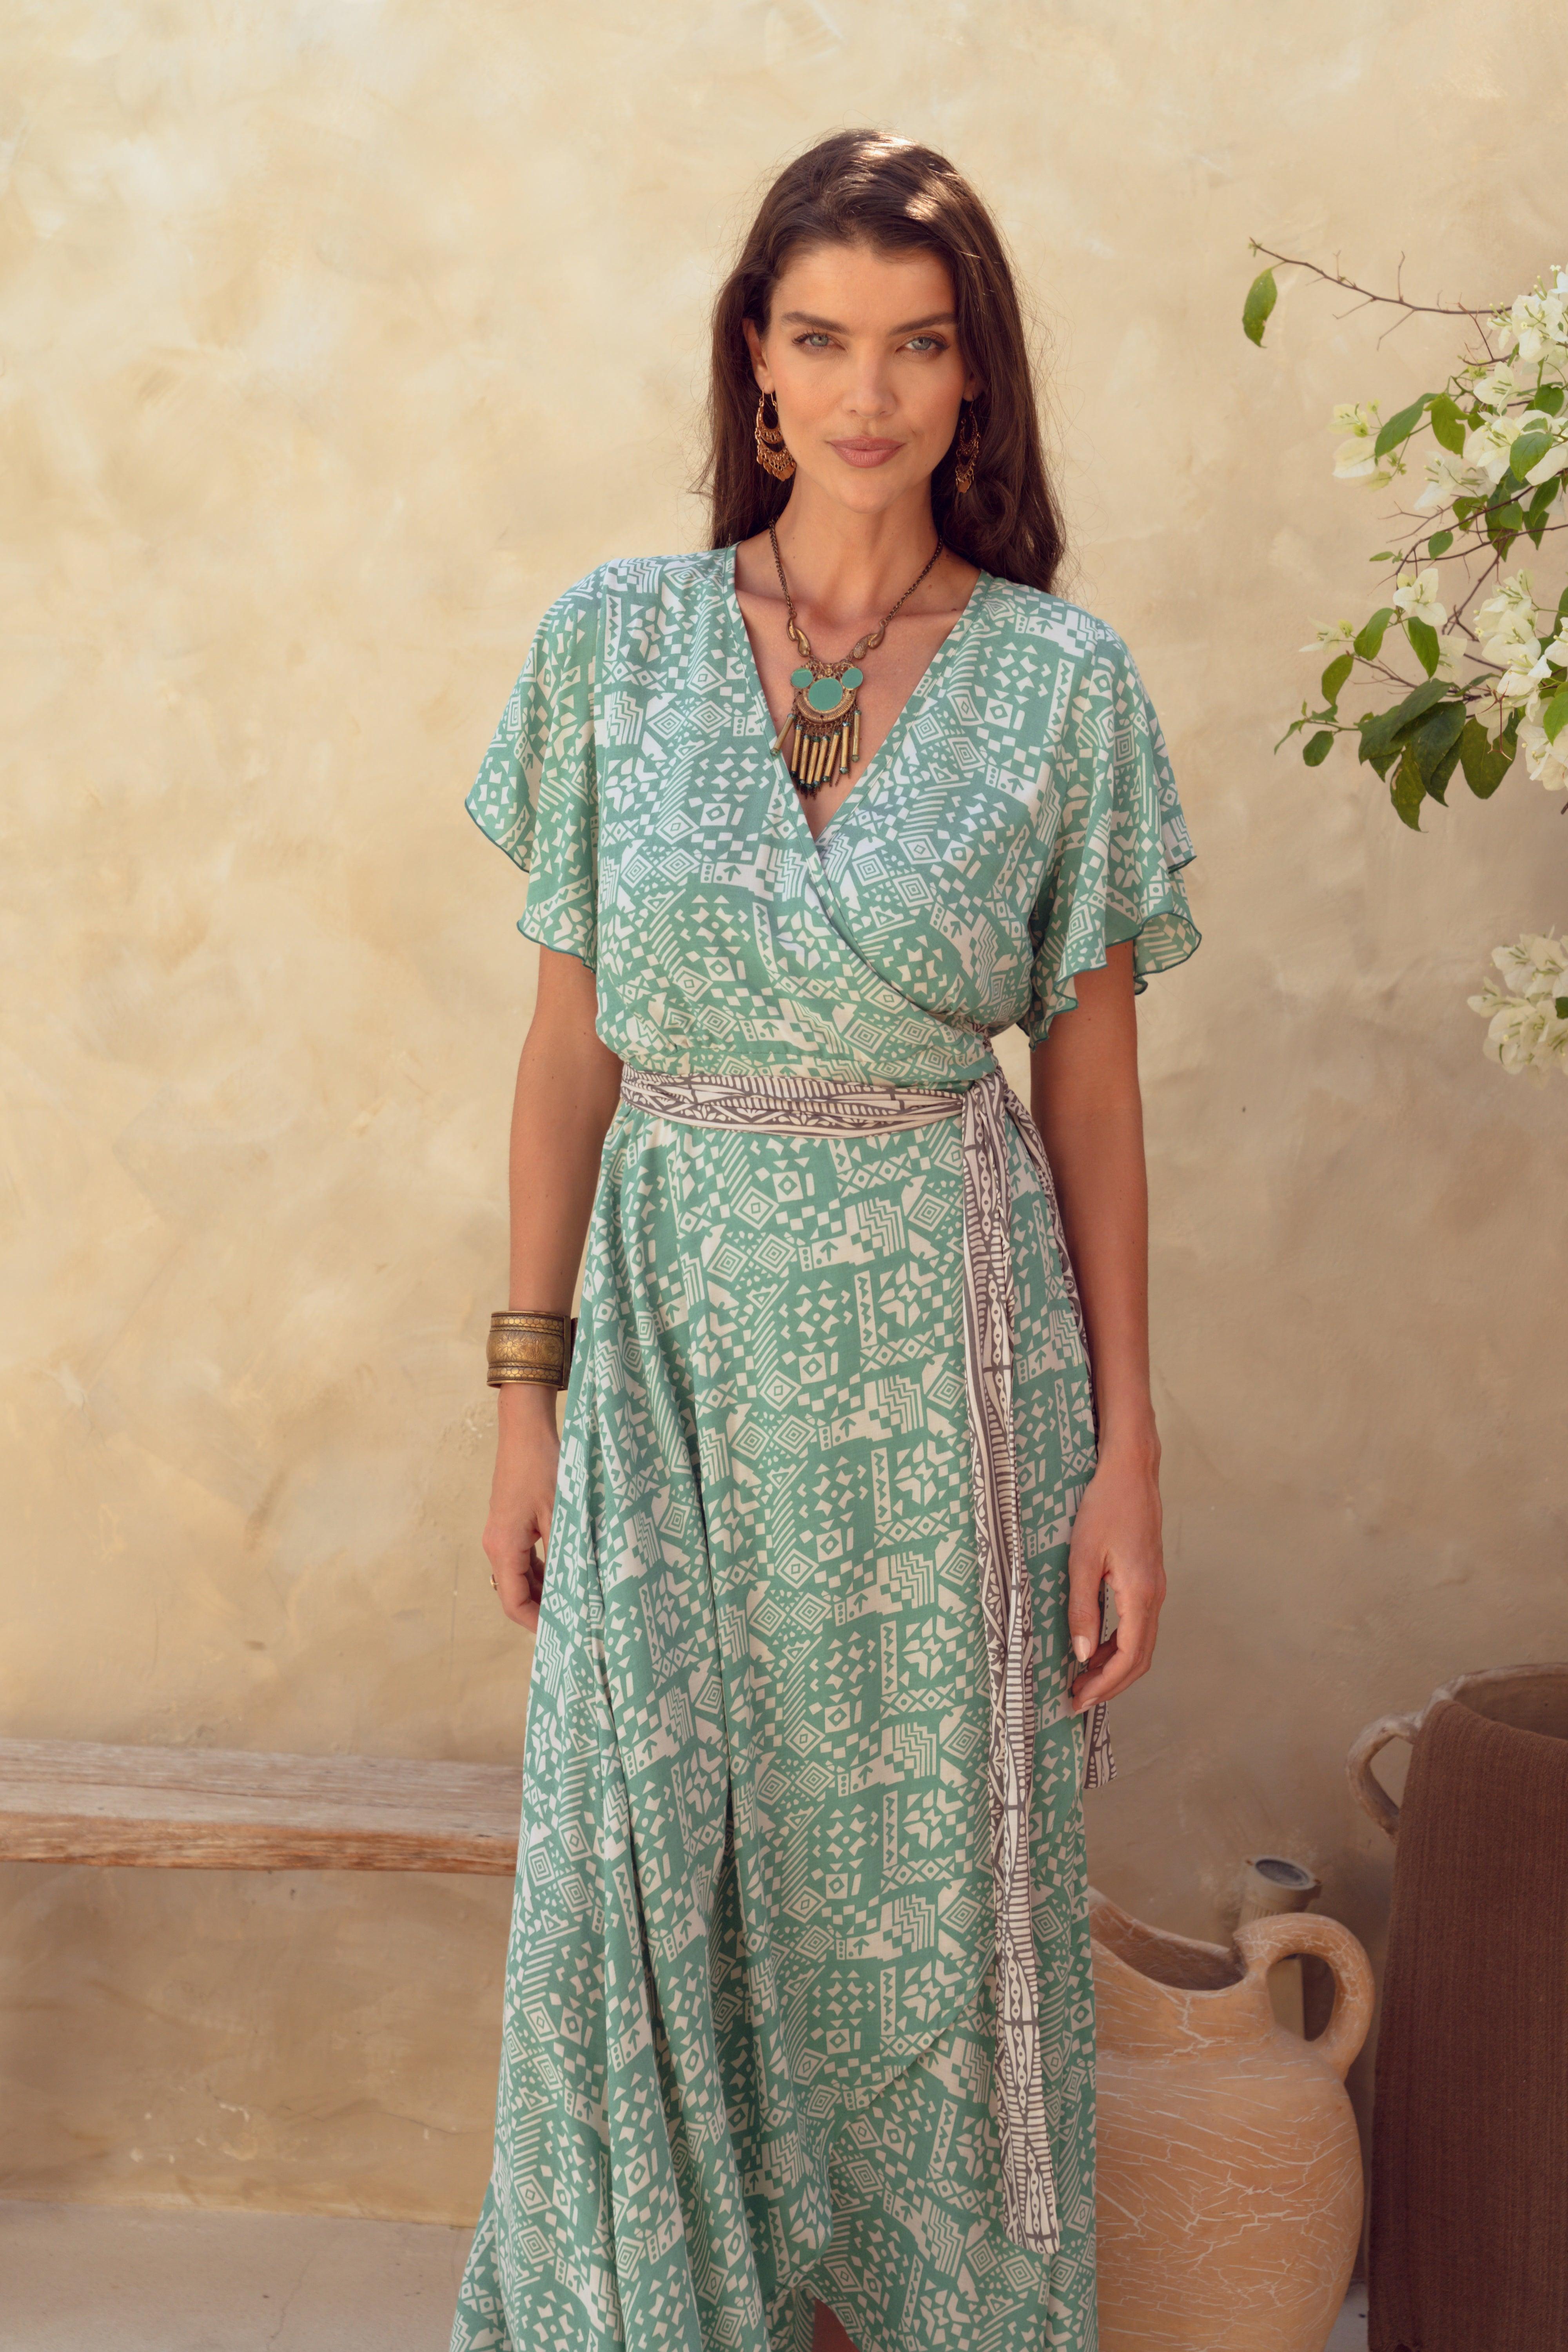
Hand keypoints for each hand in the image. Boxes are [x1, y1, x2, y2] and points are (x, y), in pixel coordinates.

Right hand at [482, 1386, 560, 1629]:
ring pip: (522, 1576)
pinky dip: (544, 1571)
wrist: (526, 1430)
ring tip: (578, 1601)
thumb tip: (581, 1588)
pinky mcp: (512, 1524)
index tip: (563, 1634)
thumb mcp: (561, 1513)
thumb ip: (566, 1552)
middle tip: (578, 1621)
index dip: (536, 1623)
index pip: (513, 1601)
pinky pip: (525, 1559)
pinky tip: (569, 1572)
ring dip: (545, 1590)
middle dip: (544, 1610)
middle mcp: (497, 1545)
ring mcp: (502, 1535)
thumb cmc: (542, 1466)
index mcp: (504, 1547)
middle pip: (516, 1592)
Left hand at [1065, 1437, 1164, 1714]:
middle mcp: (1154, 1597)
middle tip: (1077, 1699)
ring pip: (1140, 1643)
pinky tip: (1094, 1645)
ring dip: (1114, 1666)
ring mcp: (1154, 1588)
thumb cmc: (1105, 1506)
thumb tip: (1082, 1654)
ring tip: (1081, 1678)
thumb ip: (1082, 1607)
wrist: (1130, 1471)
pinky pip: (1137, 1624)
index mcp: (1141, 1595)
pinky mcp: (1148, 1579)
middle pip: (1139, 1659)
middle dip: (1110, 1684)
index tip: (1078, 1700)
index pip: (1129, 1658)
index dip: (1105, 1685)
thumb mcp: (1082, 1556)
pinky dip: (1118, 1644)